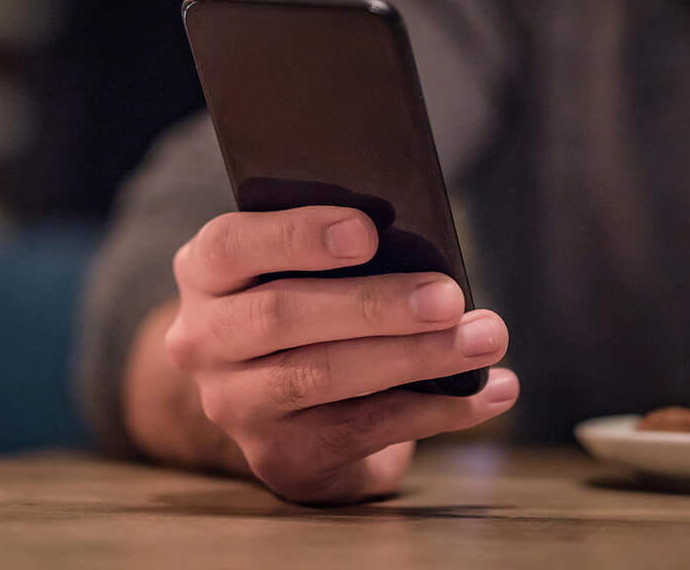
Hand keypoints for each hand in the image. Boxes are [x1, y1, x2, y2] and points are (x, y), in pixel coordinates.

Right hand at [160, 206, 516, 503]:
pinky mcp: (279, 457)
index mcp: (205, 272)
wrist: (281, 404)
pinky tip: (487, 393)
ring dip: (413, 357)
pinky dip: (434, 410)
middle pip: (281, 316)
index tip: (368, 232)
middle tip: (449, 297)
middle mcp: (203, 340)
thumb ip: (338, 250)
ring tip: (485, 339)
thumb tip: (424, 243)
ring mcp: (235, 405)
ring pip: (321, 376)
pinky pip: (362, 429)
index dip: (297, 237)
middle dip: (374, 305)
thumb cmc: (310, 304)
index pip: (230, 246)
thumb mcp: (301, 268)